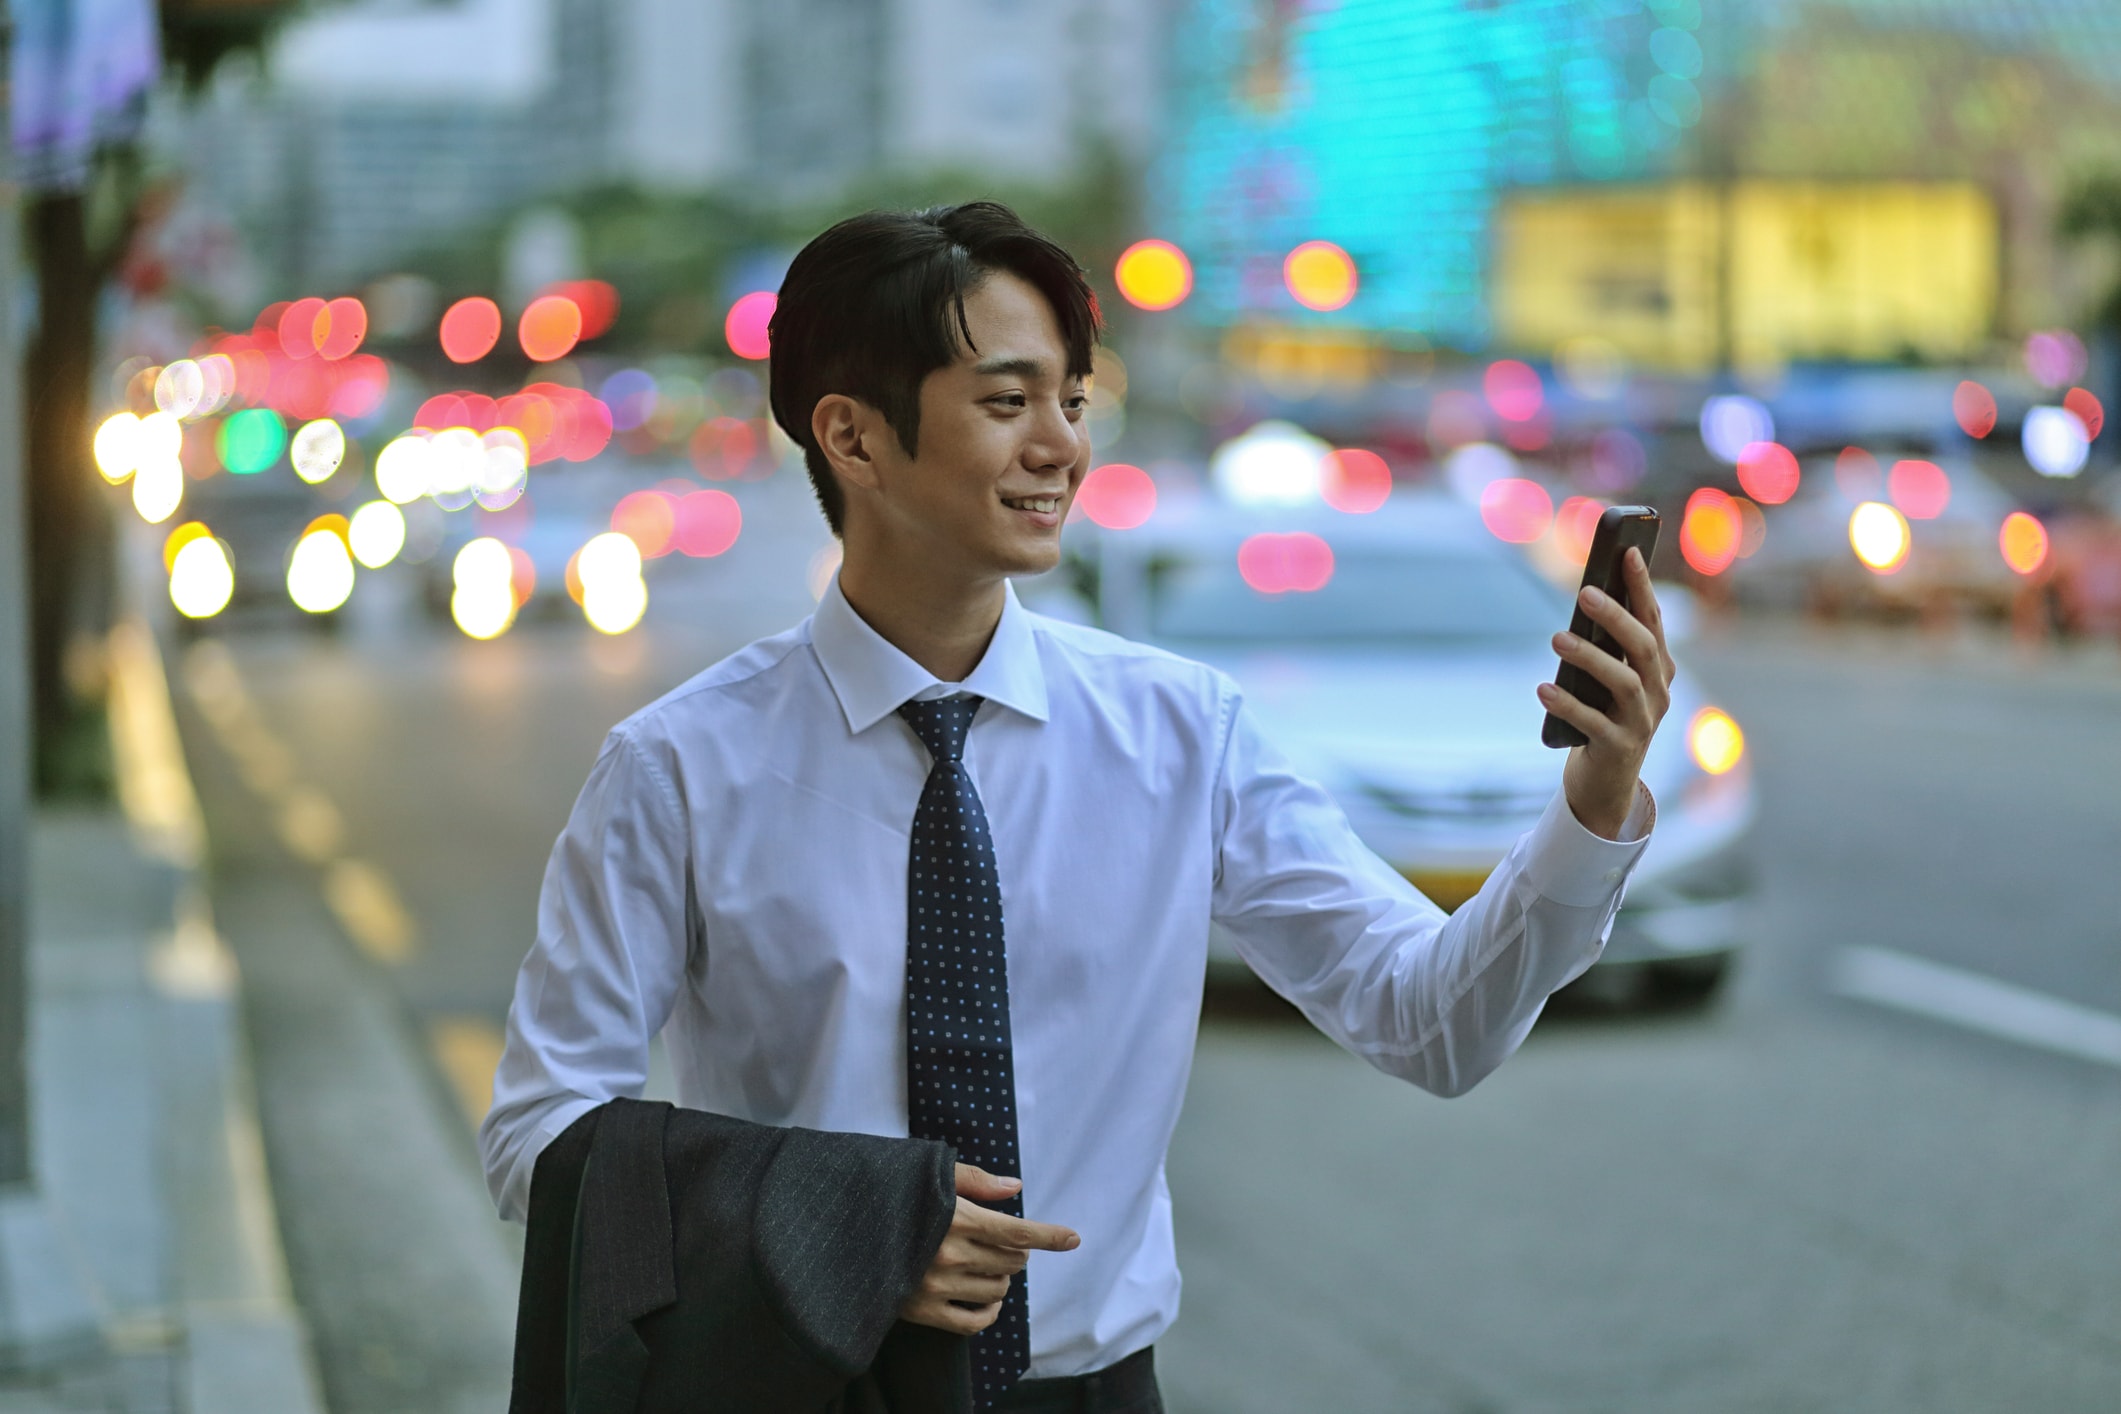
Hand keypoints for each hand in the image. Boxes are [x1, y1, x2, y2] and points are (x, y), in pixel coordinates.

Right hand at [899, 1163, 1079, 1334]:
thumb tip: (1016, 1188)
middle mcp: (947, 1254)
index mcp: (954, 1218)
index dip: (1049, 1236)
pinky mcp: (921, 1311)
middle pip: (1011, 1261)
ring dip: (1004, 1276)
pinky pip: (974, 1322)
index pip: (1016, 1232)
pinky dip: (991, 1311)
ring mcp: (933, 1286)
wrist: (842, 1228)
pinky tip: (990, 1299)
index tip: (1073, 1238)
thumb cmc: (892, 1194)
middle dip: (1018, 1251)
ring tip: (987, 1262)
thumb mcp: (930, 1175)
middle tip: (1003, 1240)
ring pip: (998, 1288)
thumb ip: (976, 1180)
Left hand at [1539, 547, 1675, 838]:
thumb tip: (1583, 602)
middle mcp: (1659, 693)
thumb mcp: (1606, 681)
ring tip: (1557, 637)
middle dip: (1616, 616)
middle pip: (1644, 647)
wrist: (1606, 784)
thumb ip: (1604, 649)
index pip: (1653, 620)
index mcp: (1659, 670)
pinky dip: (1567, 704)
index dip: (1642, 586)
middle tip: (1584, 592)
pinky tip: (1543, 688)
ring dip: (1590, 657)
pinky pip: (1594, 723)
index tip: (1627, 551)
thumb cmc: (1602, 718)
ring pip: (1624, 682)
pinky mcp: (1620, 749)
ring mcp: (1643, 722)